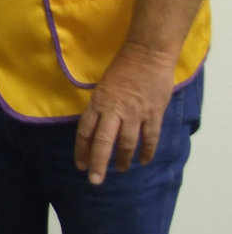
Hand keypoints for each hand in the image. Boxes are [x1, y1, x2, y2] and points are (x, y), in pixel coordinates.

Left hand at [74, 42, 175, 184]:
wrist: (148, 53)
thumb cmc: (123, 67)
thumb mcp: (102, 86)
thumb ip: (99, 108)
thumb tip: (94, 128)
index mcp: (98, 103)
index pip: (85, 132)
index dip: (81, 151)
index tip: (80, 165)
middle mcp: (114, 111)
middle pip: (103, 143)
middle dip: (98, 164)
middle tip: (95, 180)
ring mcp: (135, 113)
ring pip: (127, 144)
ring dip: (123, 160)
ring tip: (120, 169)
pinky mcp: (153, 113)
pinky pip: (150, 138)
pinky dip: (147, 151)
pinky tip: (144, 160)